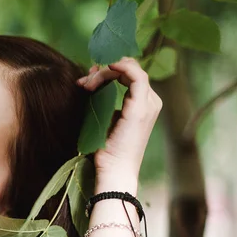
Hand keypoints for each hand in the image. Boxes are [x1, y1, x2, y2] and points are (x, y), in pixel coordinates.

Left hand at [77, 57, 162, 182]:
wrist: (114, 169)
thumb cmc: (107, 149)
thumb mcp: (104, 118)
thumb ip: (104, 99)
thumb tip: (92, 82)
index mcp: (143, 104)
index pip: (129, 75)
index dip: (108, 70)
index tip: (87, 78)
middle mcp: (151, 102)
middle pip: (130, 70)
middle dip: (105, 69)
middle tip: (85, 79)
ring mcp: (148, 104)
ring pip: (132, 70)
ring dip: (107, 71)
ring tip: (88, 82)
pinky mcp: (141, 108)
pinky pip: (136, 76)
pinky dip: (120, 67)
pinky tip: (106, 68)